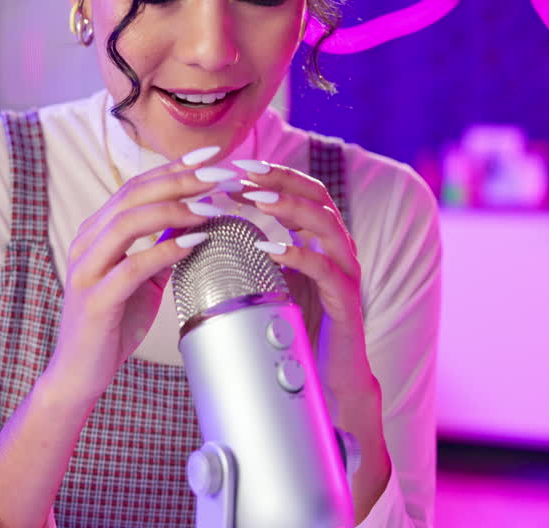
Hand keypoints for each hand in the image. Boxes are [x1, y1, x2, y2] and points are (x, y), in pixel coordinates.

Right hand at [46, 147, 234, 400]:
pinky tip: (195, 242)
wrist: (80, 372)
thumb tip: (198, 219)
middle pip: (133, 196)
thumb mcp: (143, 278)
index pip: (135, 187)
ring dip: (175, 210)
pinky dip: (166, 250)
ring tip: (213, 206)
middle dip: (179, 181)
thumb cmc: (113, 323)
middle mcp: (87, 243)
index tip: (209, 158)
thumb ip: (162, 247)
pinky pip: (132, 265)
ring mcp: (87, 270)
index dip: (172, 169)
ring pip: (128, 222)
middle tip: (219, 173)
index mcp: (96, 233)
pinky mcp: (95, 299)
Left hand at [231, 160, 392, 519]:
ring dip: (289, 208)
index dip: (271, 175)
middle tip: (242, 172)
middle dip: (279, 180)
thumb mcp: (269, 286)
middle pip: (316, 196)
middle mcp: (338, 250)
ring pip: (326, 225)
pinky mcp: (347, 302)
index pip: (300, 192)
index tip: (235, 165)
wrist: (328, 383)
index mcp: (319, 242)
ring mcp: (346, 274)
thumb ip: (248, 259)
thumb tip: (201, 235)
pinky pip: (327, 269)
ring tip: (255, 199)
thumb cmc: (296, 331)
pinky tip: (271, 247)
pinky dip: (299, 254)